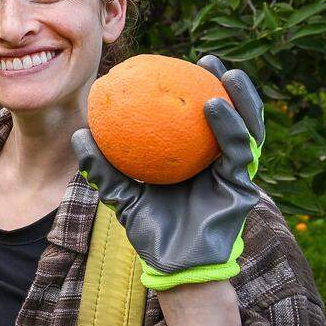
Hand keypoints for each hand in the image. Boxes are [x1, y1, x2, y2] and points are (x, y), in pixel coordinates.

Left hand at [71, 55, 265, 290]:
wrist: (172, 265)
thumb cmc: (149, 230)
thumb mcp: (121, 194)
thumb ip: (103, 166)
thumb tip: (79, 133)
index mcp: (195, 160)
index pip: (198, 121)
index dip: (192, 92)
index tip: (175, 67)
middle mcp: (218, 163)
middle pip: (230, 116)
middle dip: (226, 85)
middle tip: (209, 60)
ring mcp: (234, 174)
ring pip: (246, 127)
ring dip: (241, 97)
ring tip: (225, 72)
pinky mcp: (242, 187)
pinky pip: (238, 151)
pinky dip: (229, 126)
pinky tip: (214, 106)